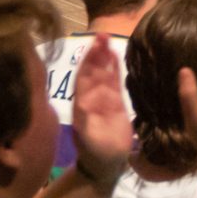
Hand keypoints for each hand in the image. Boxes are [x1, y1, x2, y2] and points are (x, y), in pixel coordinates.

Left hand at [69, 32, 134, 182]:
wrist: (104, 164)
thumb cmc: (95, 152)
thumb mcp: (88, 137)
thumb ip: (85, 121)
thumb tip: (81, 104)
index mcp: (83, 102)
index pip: (84, 76)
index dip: (88, 60)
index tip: (92, 44)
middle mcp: (91, 96)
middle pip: (93, 70)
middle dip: (96, 52)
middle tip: (101, 34)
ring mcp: (103, 98)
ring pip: (104, 73)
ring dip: (104, 56)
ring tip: (107, 38)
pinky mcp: (116, 102)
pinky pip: (115, 81)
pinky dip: (115, 68)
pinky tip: (115, 54)